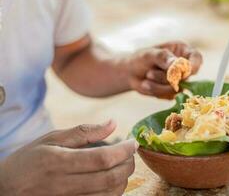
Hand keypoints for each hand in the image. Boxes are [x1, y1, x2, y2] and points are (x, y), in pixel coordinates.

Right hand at [0, 121, 136, 195]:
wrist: (6, 189)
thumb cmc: (30, 160)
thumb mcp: (52, 138)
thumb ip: (84, 132)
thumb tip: (113, 123)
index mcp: (58, 162)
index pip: (102, 158)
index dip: (124, 151)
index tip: (134, 142)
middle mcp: (64, 184)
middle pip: (110, 178)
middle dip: (128, 164)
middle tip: (131, 153)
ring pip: (109, 194)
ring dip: (124, 178)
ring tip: (124, 164)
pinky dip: (114, 191)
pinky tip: (113, 179)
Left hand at [128, 41, 201, 98]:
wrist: (130, 72)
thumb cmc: (141, 58)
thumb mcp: (150, 54)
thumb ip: (163, 57)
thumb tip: (177, 65)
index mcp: (183, 51)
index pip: (196, 58)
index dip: (193, 66)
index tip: (185, 72)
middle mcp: (184, 66)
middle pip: (185, 76)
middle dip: (166, 77)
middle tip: (149, 73)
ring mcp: (180, 80)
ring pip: (176, 88)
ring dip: (158, 85)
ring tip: (147, 77)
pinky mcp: (173, 92)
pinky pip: (169, 95)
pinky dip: (156, 91)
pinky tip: (147, 85)